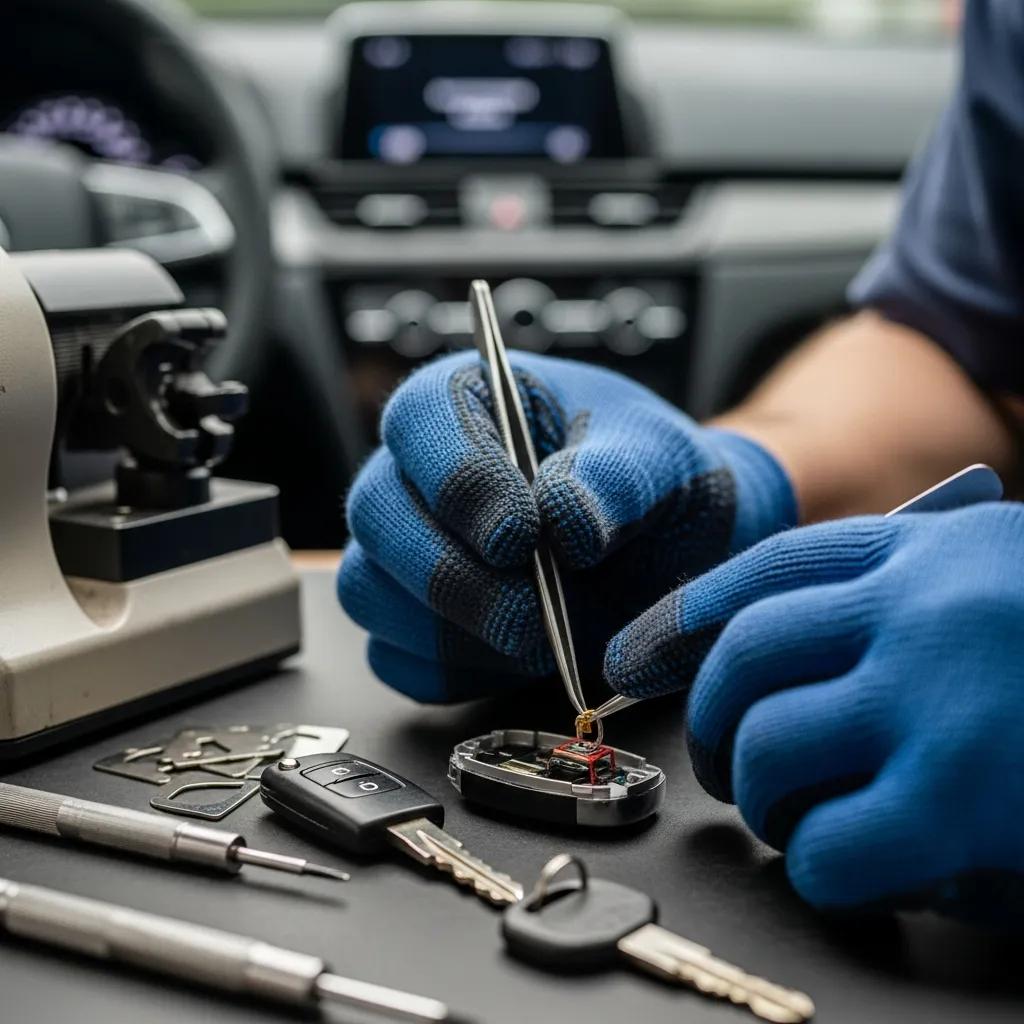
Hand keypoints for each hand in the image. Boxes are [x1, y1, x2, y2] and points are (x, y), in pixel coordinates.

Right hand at [338, 351, 794, 701]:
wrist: (668, 547)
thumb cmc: (652, 479)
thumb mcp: (660, 459)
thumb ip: (618, 478)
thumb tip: (564, 522)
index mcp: (472, 400)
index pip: (422, 419)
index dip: (459, 480)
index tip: (519, 535)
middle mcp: (421, 474)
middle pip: (378, 515)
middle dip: (451, 575)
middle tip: (529, 612)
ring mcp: (407, 552)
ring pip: (369, 592)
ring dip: (449, 631)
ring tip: (536, 636)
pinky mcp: (416, 625)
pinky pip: (396, 660)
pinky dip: (453, 672)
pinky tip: (516, 659)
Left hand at [609, 503, 1023, 921]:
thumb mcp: (1008, 587)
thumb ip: (915, 601)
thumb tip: (799, 650)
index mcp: (937, 556)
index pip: (771, 571)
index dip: (686, 615)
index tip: (635, 655)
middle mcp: (923, 612)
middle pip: (747, 659)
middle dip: (716, 725)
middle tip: (735, 768)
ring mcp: (937, 701)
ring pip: (771, 750)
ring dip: (764, 801)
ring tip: (795, 820)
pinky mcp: (962, 800)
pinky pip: (829, 846)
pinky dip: (823, 869)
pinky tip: (853, 869)